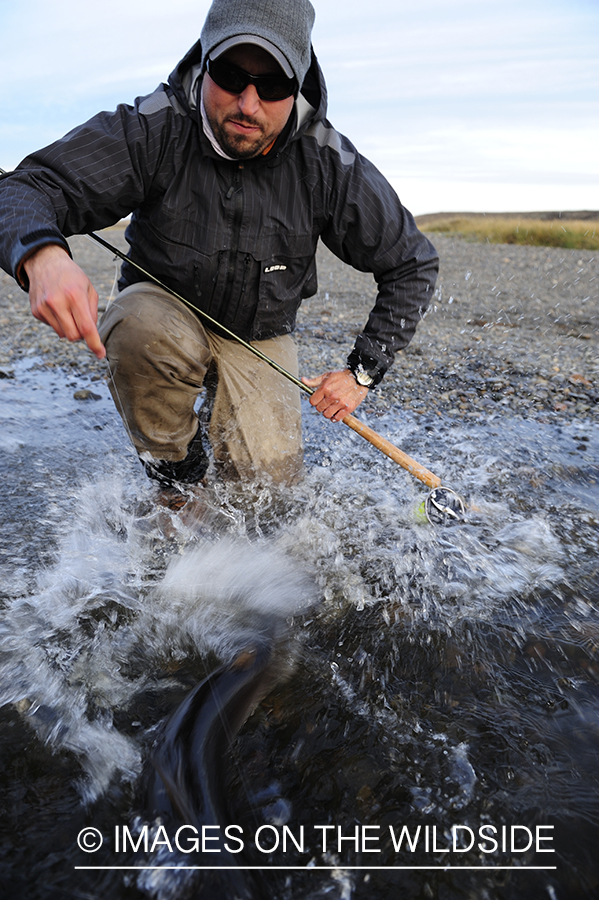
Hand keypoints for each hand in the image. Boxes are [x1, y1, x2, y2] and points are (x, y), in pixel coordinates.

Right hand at [24, 244, 105, 358]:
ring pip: (63, 334)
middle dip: (81, 334)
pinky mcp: (36, 311)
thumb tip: (93, 334)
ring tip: (68, 310)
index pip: (86, 328)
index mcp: (75, 296)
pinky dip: (58, 322)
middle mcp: (57, 302)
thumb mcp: (89, 289)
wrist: (45, 263)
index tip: (100, 353)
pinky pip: (52, 327)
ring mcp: (44, 308)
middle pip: (74, 336)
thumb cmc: (71, 276)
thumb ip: (93, 312)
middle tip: (82, 321)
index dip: (94, 344)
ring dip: (69, 328)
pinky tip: (58, 308)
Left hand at [301, 369, 367, 421]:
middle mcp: (332, 396)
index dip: (314, 401)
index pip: (312, 401)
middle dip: (321, 406)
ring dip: (327, 412)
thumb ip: (314, 381)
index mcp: (325, 388)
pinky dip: (335, 417)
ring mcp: (340, 403)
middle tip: (325, 403)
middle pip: (319, 409)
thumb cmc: (342, 376)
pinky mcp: (348, 408)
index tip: (318, 399)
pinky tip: (336, 412)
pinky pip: (337, 418)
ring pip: (326, 415)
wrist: (359, 377)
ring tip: (331, 408)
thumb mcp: (327, 375)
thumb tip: (302, 380)